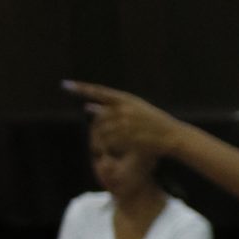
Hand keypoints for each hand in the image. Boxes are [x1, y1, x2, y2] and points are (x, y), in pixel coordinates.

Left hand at [64, 81, 180, 154]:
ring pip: (103, 131)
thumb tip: (87, 107)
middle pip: (99, 118)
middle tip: (95, 143)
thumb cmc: (155, 124)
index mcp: (126, 99)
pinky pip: (110, 143)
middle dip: (96, 130)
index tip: (65, 85)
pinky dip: (109, 148)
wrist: (173, 135)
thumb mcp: (135, 110)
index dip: (81, 88)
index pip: (99, 91)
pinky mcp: (129, 136)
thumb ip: (111, 108)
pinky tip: (114, 153)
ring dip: (101, 141)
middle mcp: (125, 108)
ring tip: (107, 150)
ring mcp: (127, 122)